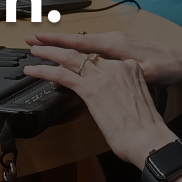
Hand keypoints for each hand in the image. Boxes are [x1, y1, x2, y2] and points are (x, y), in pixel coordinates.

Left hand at [23, 47, 177, 166]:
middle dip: (61, 47)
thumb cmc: (145, 129)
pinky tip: (33, 70)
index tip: (71, 62)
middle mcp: (116, 67)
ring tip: (35, 51)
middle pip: (83, 53)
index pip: (100, 59)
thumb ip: (120, 94)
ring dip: (49, 54)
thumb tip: (106, 100)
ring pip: (69, 58)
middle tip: (45, 43)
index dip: (82, 61)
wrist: (148, 139)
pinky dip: (44, 71)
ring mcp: (102, 76)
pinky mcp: (90, 89)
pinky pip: (61, 75)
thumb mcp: (135, 102)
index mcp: (130, 69)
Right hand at [25, 30, 181, 86]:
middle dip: (52, 41)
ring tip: (44, 47)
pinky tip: (71, 56)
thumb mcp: (150, 73)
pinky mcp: (117, 49)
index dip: (56, 43)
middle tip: (30, 40)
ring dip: (63, 46)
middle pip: (75, 41)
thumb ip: (130, 70)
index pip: (78, 43)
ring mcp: (114, 44)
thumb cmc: (166, 67)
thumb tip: (117, 70)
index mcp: (115, 45)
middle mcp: (112, 40)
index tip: (37, 41)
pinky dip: (77, 51)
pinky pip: (91, 50)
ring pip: (82, 45)